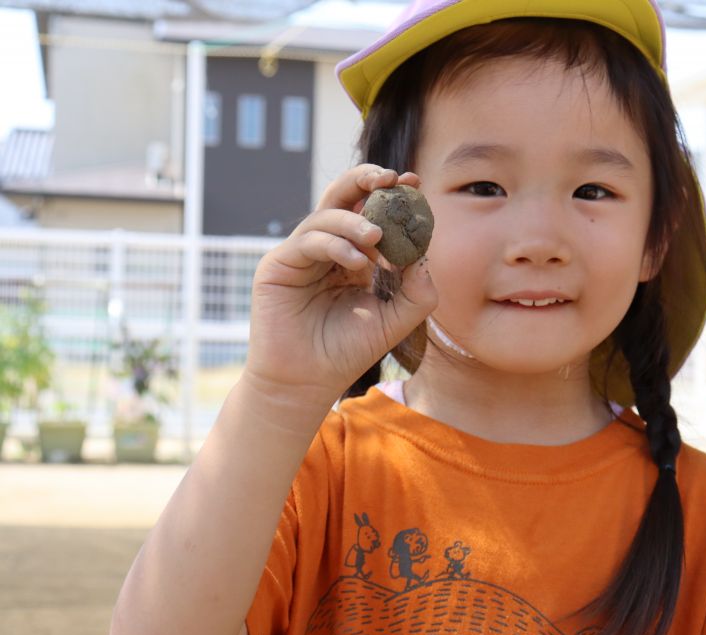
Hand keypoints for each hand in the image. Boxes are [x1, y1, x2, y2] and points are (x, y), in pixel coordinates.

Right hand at [244, 165, 436, 400]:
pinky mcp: (278, 265)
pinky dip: (336, 244)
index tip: (414, 183)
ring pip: (326, 215)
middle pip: (342, 197)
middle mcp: (325, 249)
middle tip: (391, 179)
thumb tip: (425, 255)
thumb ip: (417, 291)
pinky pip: (308, 240)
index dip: (390, 194)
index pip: (371, 213)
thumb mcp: (395, 320)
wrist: (307, 382)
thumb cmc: (347, 352)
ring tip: (378, 238)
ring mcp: (300, 254)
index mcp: (352, 256)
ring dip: (356, 221)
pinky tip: (357, 262)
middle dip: (366, 181)